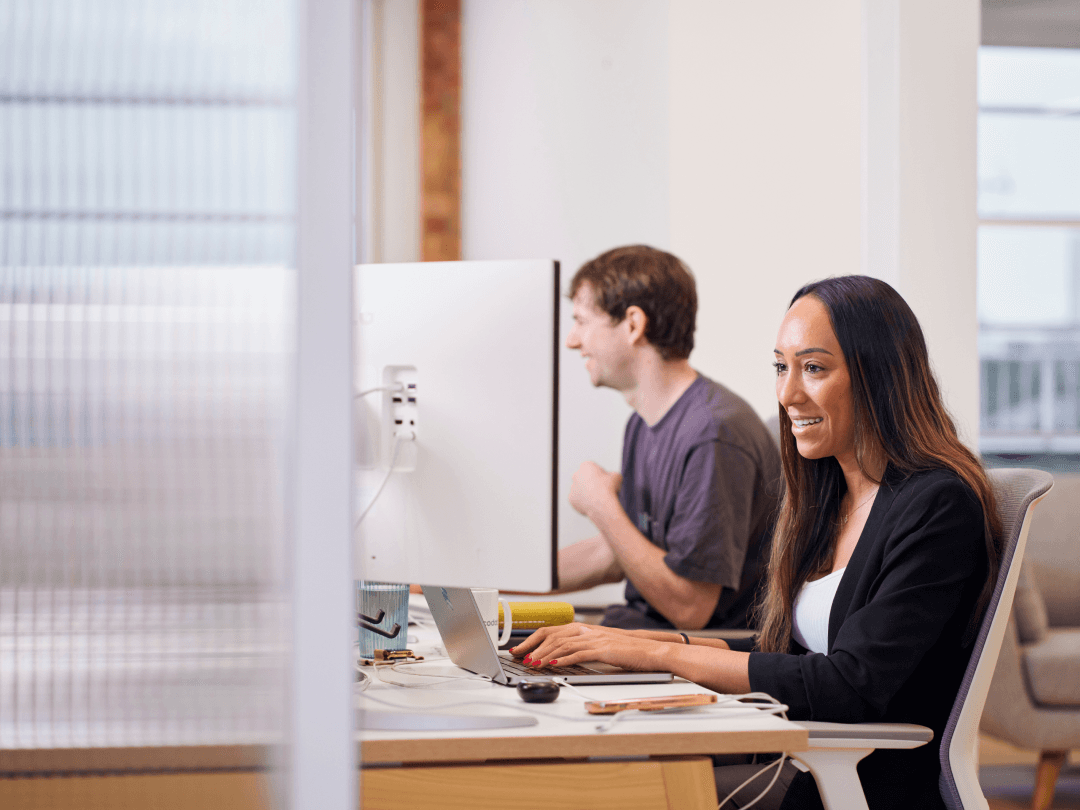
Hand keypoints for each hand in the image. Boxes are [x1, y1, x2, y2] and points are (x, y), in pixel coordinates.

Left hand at [509, 622, 664, 671]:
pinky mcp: (603, 650)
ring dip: (545, 655)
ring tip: (532, 664)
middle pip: (553, 635)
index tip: (520, 649)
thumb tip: (558, 658)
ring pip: (563, 644)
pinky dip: (563, 659)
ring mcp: (595, 639)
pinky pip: (579, 653)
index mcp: (585, 628)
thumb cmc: (627, 652)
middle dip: (533, 647)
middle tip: (519, 657)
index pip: (552, 630)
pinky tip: (553, 665)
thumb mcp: (600, 647)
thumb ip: (581, 648)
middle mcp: (588, 630)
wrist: (650, 651)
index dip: (533, 639)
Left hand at [569, 462, 622, 519]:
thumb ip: (612, 475)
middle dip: (591, 483)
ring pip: (580, 490)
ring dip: (587, 493)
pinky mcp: (571, 499)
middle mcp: (576, 475)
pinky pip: (578, 500)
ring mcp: (573, 487)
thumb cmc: (609, 488)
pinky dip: (584, 503)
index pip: (593, 468)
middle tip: (601, 490)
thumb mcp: (616, 476)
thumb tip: (612, 478)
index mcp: (586, 466)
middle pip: (584, 478)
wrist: (602, 504)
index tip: (606, 481)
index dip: (601, 475)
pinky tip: (593, 505)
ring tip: (598, 499)